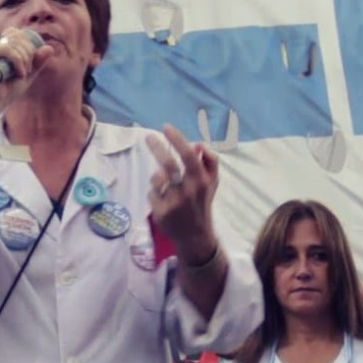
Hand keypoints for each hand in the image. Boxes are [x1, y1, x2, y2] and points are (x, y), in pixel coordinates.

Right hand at [0, 27, 53, 104]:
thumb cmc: (7, 90)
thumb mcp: (27, 74)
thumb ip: (37, 61)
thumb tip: (50, 47)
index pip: (15, 32)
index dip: (27, 45)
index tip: (29, 64)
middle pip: (16, 36)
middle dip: (29, 53)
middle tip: (28, 71)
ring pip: (13, 42)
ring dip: (24, 58)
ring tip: (23, 74)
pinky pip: (7, 49)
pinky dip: (18, 60)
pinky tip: (20, 74)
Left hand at [146, 124, 219, 262]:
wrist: (195, 235)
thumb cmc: (202, 203)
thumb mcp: (213, 182)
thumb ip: (210, 161)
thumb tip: (198, 144)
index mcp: (202, 181)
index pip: (189, 156)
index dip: (177, 140)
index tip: (166, 127)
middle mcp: (189, 192)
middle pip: (168, 165)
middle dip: (157, 148)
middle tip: (149, 137)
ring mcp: (174, 203)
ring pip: (157, 179)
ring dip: (157, 176)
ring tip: (162, 181)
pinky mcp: (161, 213)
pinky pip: (152, 194)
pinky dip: (155, 193)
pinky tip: (163, 200)